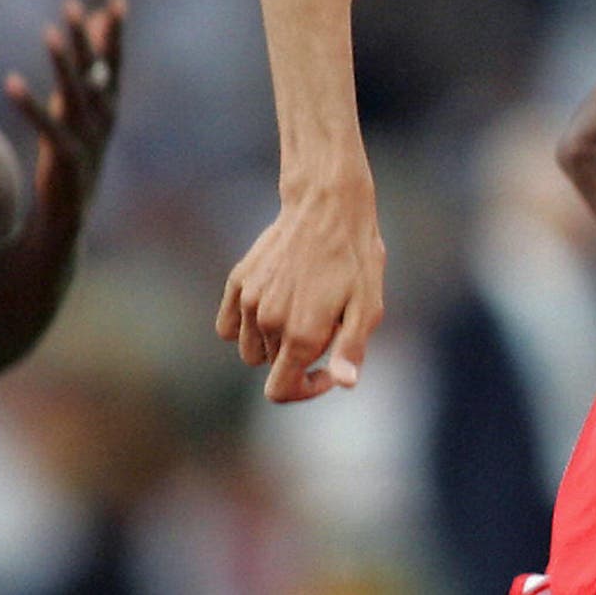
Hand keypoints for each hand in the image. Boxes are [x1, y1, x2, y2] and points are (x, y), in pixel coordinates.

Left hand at [6, 0, 124, 202]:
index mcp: (109, 106)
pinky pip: (48, 127)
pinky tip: (12, 82)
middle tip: (71, 5)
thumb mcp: (80, 108)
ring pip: (76, 94)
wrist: (67, 217)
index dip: (116, 32)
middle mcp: (104, 120)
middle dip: (85, 38)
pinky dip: (30, 105)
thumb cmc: (71, 155)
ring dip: (63, 62)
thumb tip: (95, 19)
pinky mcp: (68, 160)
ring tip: (49, 32)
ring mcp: (88, 140)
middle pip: (96, 72)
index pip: (114, 62)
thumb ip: (87, 69)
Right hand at [216, 177, 385, 401]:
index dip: (304, 390)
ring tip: (300, 311)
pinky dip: (245, 327)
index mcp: (301, 335)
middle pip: (271, 367)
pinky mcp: (238, 281)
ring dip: (271, 343)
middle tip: (325, 323)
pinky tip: (271, 306)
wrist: (327, 205)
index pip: (280, 391)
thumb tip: (343, 384)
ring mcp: (249, 301)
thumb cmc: (355, 256)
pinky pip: (228, 326)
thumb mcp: (368, 306)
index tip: (325, 370)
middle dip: (297, 357)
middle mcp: (268, 322)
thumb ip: (351, 350)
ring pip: (250, 350)